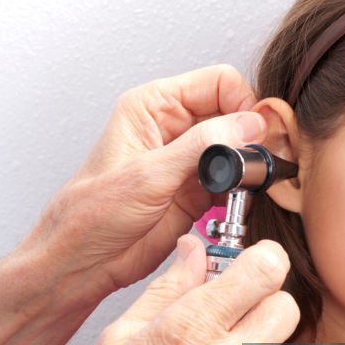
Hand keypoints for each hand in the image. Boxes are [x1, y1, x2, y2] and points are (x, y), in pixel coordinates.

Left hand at [28, 65, 265, 299]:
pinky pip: (234, 183)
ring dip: (250, 166)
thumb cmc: (91, 214)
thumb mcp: (148, 174)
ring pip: (238, 150)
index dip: (244, 103)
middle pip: (234, 114)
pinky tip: (242, 202)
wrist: (84, 261)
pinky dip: (245, 191)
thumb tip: (247, 125)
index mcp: (153, 107)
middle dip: (253, 135)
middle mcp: (172, 129)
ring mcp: (187, 162)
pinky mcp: (196, 193)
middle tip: (261, 160)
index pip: (218, 83)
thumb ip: (201, 146)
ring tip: (250, 184)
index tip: (257, 132)